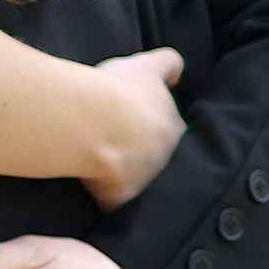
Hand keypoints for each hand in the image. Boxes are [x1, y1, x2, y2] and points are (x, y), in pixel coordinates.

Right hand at [82, 48, 184, 209]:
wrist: (95, 125)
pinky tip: (91, 193)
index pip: (171, 125)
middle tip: (114, 140)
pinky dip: (106, 202)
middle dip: (143, 151)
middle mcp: (164, 153)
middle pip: (157, 154)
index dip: (159, 123)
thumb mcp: (145, 65)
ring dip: (123, 173)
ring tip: (96, 162)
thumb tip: (177, 73)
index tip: (148, 123)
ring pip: (138, 178)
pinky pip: (113, 204)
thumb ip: (167, 64)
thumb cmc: (116, 91)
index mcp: (170, 124)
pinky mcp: (121, 198)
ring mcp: (144, 178)